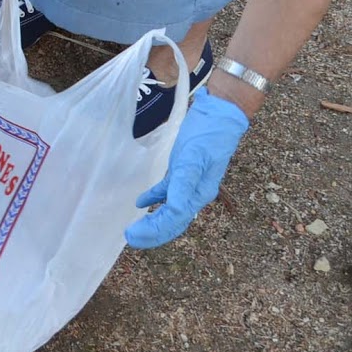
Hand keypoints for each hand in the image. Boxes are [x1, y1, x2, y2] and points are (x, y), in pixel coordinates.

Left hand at [124, 87, 249, 248]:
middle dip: (152, 233)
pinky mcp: (185, 169)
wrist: (222, 113)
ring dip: (154, 221)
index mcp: (198, 194)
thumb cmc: (207, 135)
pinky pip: (168, 190)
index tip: (131, 235)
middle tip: (129, 238)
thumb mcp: (192, 159)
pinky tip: (141, 202)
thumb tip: (170, 209)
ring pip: (171, 210)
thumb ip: (181, 184)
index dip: (153, 231)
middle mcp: (195, 193)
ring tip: (135, 229)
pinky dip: (155, 198)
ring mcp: (191, 182)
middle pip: (173, 221)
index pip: (173, 220)